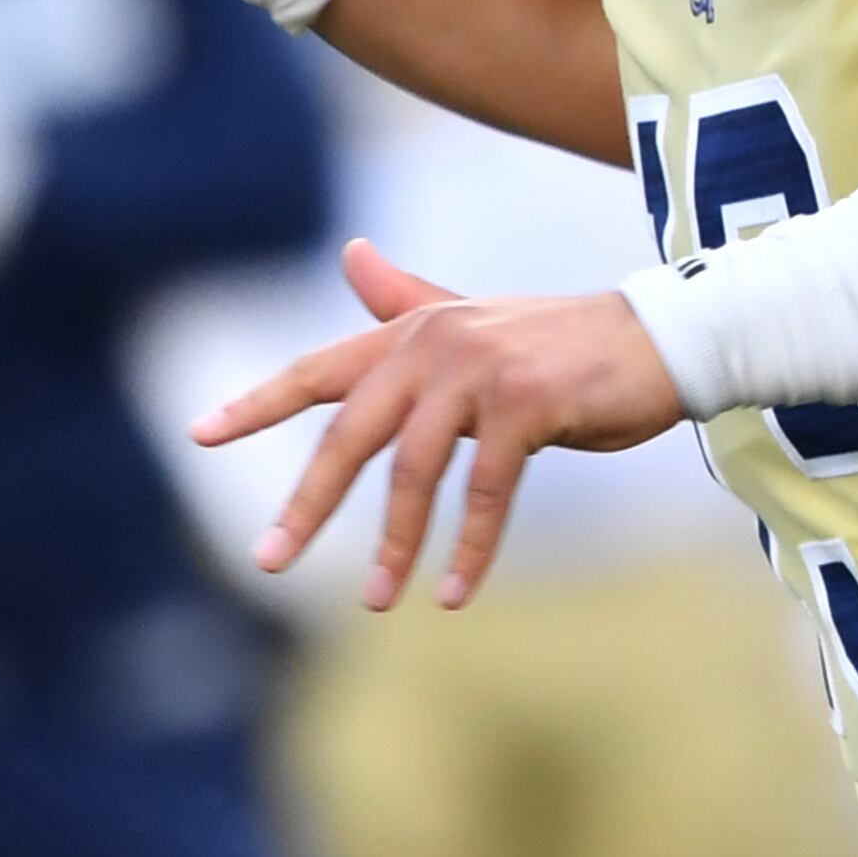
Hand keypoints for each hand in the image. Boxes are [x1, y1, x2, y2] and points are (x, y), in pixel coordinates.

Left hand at [193, 238, 681, 610]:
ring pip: (415, 472)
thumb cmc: (563, 342)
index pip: (320, 368)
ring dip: (396, 545)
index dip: (259, 402)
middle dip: (309, 504)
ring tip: (378, 601)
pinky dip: (468, 547)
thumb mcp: (477, 323)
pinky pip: (485, 490)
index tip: (199, 432)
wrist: (658, 338)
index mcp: (414, 328)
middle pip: (351, 434)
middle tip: (268, 561)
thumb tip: (352, 255)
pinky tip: (454, 591)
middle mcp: (436, 343)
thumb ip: (409, 300)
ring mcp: (482, 372)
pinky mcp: (528, 406)